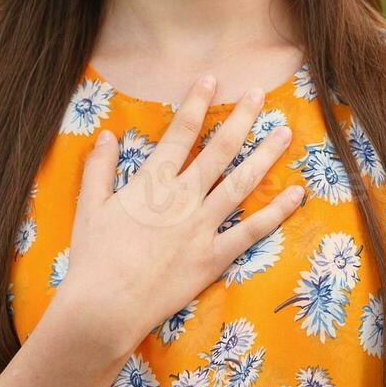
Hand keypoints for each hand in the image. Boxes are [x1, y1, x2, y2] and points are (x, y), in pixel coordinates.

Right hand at [54, 73, 303, 351]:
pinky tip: (296, 194)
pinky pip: (252, 230)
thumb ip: (99, 168)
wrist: (104, 308)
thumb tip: (107, 135)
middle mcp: (183, 197)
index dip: (197, 101)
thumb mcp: (89, 207)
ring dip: (265, 154)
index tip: (212, 78)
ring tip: (286, 132)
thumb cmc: (93, 258)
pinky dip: (277, 211)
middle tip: (259, 94)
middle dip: (242, 117)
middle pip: (220, 148)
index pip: (181, 131)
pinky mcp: (214, 257)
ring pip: (242, 182)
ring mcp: (202, 227)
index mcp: (152, 182)